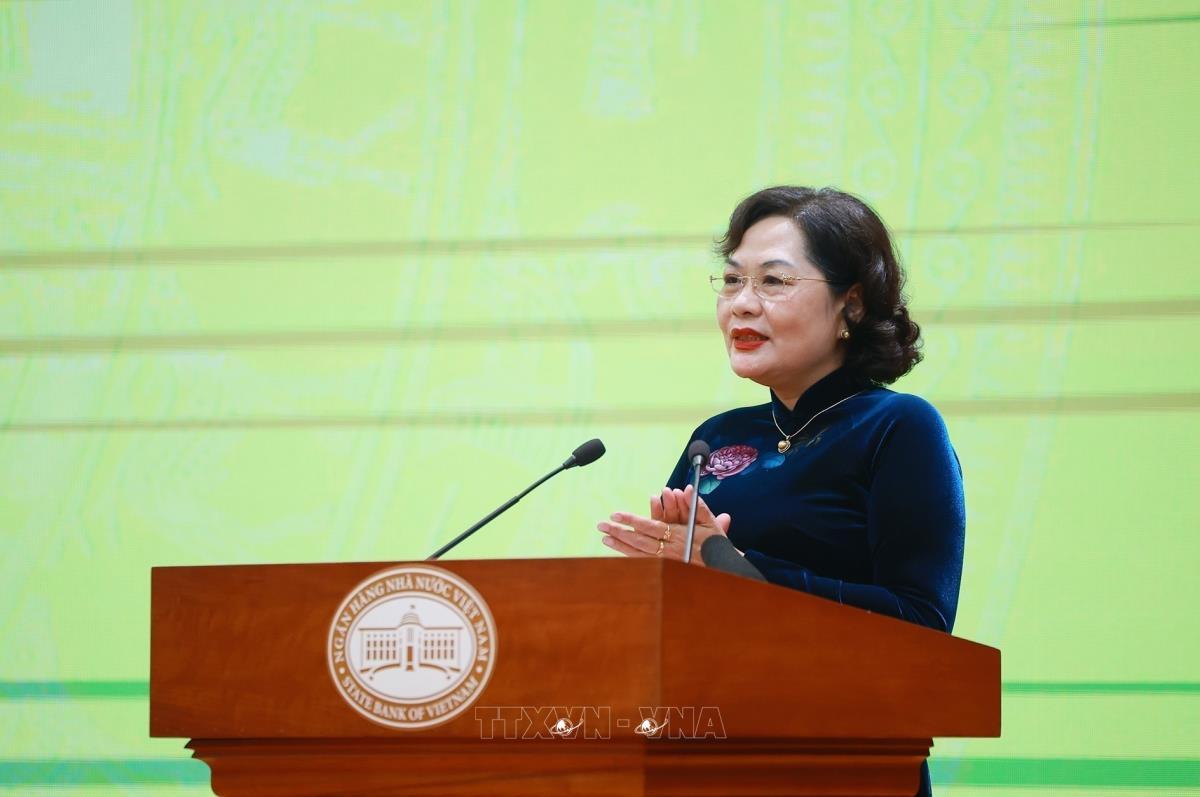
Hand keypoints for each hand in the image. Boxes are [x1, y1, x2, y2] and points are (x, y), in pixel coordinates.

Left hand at [597, 485, 731, 564]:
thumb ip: (697, 505)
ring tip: (605, 538)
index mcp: (679, 537)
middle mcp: (670, 551)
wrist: (724, 568)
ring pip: (638, 554)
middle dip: (619, 533)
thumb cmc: (715, 543)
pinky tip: (618, 550)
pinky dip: (629, 556)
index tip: (616, 515)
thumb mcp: (709, 522)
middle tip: (601, 526)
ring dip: (620, 546)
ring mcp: (667, 562)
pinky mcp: (665, 569)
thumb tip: (686, 488)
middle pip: (639, 541)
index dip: (632, 521)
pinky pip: (643, 562)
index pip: (650, 527)